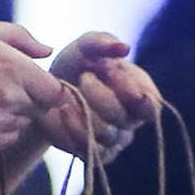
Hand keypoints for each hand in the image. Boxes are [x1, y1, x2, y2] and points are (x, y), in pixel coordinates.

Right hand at [0, 20, 68, 152]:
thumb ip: (21, 37)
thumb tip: (47, 52)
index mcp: (15, 67)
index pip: (56, 91)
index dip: (44, 85)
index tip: (27, 79)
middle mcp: (11, 97)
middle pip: (41, 108)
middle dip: (28, 98)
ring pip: (24, 124)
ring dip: (13, 114)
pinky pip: (7, 139)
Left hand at [40, 32, 160, 161]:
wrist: (43, 90)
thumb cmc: (75, 66)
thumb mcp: (85, 47)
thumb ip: (102, 42)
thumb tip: (124, 48)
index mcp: (139, 93)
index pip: (151, 103)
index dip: (134, 90)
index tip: (111, 70)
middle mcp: (130, 120)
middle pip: (127, 118)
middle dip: (103, 96)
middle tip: (84, 77)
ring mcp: (113, 139)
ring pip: (107, 134)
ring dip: (86, 111)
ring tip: (68, 92)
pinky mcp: (92, 153)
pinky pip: (89, 149)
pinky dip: (74, 129)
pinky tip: (63, 111)